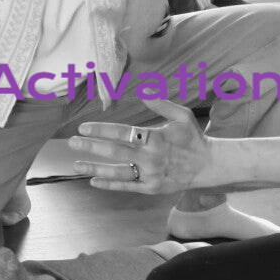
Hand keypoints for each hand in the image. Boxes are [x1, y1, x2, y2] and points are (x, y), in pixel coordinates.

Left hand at [69, 98, 210, 193]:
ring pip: (118, 172)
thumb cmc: (193, 138)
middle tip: (72, 142)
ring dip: (95, 168)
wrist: (207, 166)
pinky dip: (110, 185)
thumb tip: (144, 91)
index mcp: (156, 138)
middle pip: (115, 152)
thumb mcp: (183, 116)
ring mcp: (150, 175)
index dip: (101, 130)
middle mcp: (150, 158)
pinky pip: (127, 187)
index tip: (83, 127)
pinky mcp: (151, 188)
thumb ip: (162, 103)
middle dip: (91, 147)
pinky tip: (94, 182)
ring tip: (76, 165)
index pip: (123, 133)